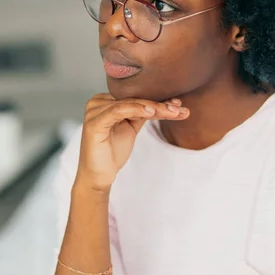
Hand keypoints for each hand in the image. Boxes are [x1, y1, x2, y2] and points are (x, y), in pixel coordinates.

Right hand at [74, 93, 188, 191]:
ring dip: (154, 107)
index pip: (135, 98)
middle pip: (134, 100)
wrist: (98, 176)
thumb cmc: (112, 152)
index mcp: (105, 101)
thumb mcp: (131, 128)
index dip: (158, 100)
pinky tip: (152, 112)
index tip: (178, 105)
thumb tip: (165, 102)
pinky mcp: (94, 122)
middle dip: (160, 104)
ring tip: (173, 112)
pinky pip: (118, 111)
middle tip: (180, 109)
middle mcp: (97, 102)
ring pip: (130, 104)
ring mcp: (94, 111)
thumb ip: (142, 113)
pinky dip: (136, 109)